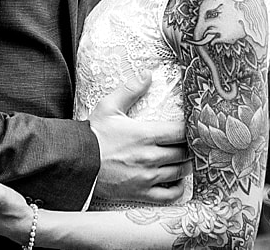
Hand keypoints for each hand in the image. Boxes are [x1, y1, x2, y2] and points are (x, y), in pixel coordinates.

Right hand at [88, 72, 191, 203]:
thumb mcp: (109, 107)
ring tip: (184, 158)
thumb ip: (130, 89)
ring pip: (181, 172)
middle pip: (185, 152)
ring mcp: (147, 177)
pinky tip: (176, 180)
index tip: (192, 126)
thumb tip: (147, 74)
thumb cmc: (93, 135)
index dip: (191, 129)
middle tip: (190, 142)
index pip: (181, 132)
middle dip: (190, 146)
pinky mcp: (142, 193)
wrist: (77, 163)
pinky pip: (170, 195)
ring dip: (186, 165)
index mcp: (145, 134)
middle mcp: (150, 157)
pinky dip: (178, 188)